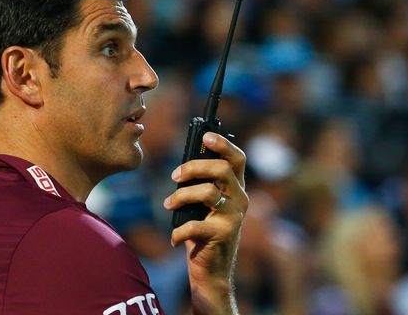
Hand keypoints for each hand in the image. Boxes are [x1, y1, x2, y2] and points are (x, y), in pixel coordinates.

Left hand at [163, 132, 247, 313]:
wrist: (211, 272)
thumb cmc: (202, 233)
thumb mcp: (202, 206)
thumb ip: (199, 186)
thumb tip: (182, 167)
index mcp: (236, 189)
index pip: (237, 159)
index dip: (224, 144)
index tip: (206, 135)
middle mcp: (240, 200)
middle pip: (221, 170)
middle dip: (193, 167)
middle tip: (174, 175)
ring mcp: (234, 218)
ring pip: (207, 193)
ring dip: (181, 196)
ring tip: (168, 205)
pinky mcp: (223, 235)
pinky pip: (196, 225)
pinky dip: (179, 231)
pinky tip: (174, 238)